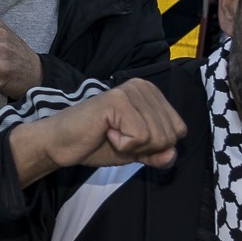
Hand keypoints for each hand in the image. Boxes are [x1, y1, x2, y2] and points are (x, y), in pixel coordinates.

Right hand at [15, 76, 185, 179]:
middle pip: (170, 135)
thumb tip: (171, 154)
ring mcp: (131, 91)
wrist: (62, 144)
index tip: (129, 138)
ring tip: (110, 134)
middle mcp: (144, 86)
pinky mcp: (118, 101)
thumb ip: (159, 154)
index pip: (179, 130)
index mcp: (152, 93)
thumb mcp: (137, 152)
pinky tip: (105, 132)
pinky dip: (123, 145)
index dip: (155, 146)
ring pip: (157, 137)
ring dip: (132, 147)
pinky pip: (140, 137)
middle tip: (117, 137)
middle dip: (144, 148)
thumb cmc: (97, 144)